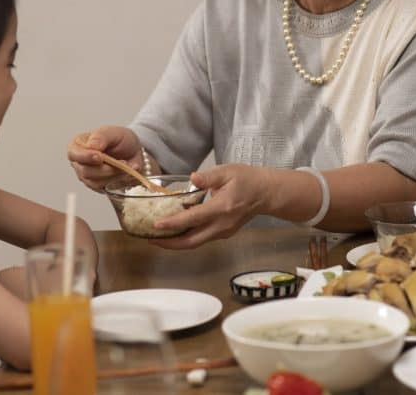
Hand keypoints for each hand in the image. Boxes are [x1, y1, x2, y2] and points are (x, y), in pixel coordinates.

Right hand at [66, 126, 142, 191]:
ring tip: (130, 166)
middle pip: (85, 172)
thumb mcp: (113, 133)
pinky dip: (121, 181)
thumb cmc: (120, 140)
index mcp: (78, 145)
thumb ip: (101, 137)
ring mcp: (88, 177)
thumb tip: (91, 146)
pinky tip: (129, 173)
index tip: (99, 157)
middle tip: (124, 162)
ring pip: (97, 183)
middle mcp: (80, 163)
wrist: (134, 151)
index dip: (85, 157)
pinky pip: (107, 188)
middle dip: (106, 169)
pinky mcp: (99, 187)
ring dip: (116, 176)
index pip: (74, 154)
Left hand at [148, 163, 270, 248]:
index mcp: (222, 208)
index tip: (156, 225)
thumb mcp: (228, 171)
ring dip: (176, 243)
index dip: (173, 223)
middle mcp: (222, 225)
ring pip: (196, 243)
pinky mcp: (223, 234)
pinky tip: (175, 232)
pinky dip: (186, 238)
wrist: (266, 193)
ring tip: (158, 237)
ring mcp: (223, 232)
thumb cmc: (246, 179)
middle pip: (192, 241)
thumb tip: (193, 178)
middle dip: (169, 244)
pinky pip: (201, 239)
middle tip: (150, 239)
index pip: (193, 219)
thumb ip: (209, 176)